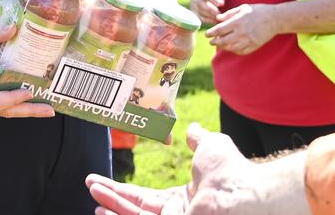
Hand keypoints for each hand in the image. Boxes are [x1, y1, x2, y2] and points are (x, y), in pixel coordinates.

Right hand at [0, 26, 55, 118]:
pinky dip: (15, 104)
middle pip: (3, 111)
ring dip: (24, 109)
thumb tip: (14, 28)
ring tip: (46, 107)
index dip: (11, 100)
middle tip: (48, 110)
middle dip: (27, 111)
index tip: (28, 92)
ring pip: (2, 111)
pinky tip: (31, 100)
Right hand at [86, 123, 256, 214]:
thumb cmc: (232, 173)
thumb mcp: (211, 148)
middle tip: (90, 186)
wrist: (243, 194)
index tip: (101, 181)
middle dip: (111, 198)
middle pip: (135, 209)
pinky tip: (102, 209)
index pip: (145, 197)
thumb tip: (193, 128)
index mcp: (184, 201)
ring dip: (112, 206)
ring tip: (92, 196)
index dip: (122, 190)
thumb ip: (199, 140)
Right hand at [189, 0, 226, 25]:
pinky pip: (198, 17)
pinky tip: (215, 21)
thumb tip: (220, 2)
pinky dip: (207, 20)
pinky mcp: (194, 12)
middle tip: (219, 13)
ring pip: (198, 11)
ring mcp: (192, 3)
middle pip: (199, 2)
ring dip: (209, 15)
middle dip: (209, 9)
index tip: (221, 4)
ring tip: (218, 17)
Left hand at [205, 4, 279, 54]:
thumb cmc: (257, 11)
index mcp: (237, 22)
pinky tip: (231, 48)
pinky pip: (241, 51)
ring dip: (224, 47)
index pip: (220, 30)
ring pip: (231, 48)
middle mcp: (242, 33)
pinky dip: (234, 51)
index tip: (206, 34)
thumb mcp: (242, 8)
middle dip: (215, 42)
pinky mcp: (254, 46)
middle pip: (223, 41)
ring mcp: (248, 41)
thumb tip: (218, 19)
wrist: (275, 19)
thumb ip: (229, 14)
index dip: (211, 33)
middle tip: (210, 41)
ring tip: (219, 45)